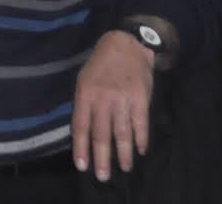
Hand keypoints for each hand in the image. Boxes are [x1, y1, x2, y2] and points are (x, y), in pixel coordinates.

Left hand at [71, 30, 155, 180]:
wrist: (126, 44)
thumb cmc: (100, 64)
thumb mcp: (84, 79)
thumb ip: (83, 104)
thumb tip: (83, 130)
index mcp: (85, 94)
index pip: (80, 127)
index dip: (80, 148)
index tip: (82, 166)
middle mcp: (102, 99)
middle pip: (101, 134)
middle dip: (101, 158)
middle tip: (102, 176)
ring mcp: (123, 99)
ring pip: (122, 133)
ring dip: (124, 154)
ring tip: (124, 168)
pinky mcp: (141, 98)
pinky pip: (140, 124)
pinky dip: (141, 139)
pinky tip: (140, 150)